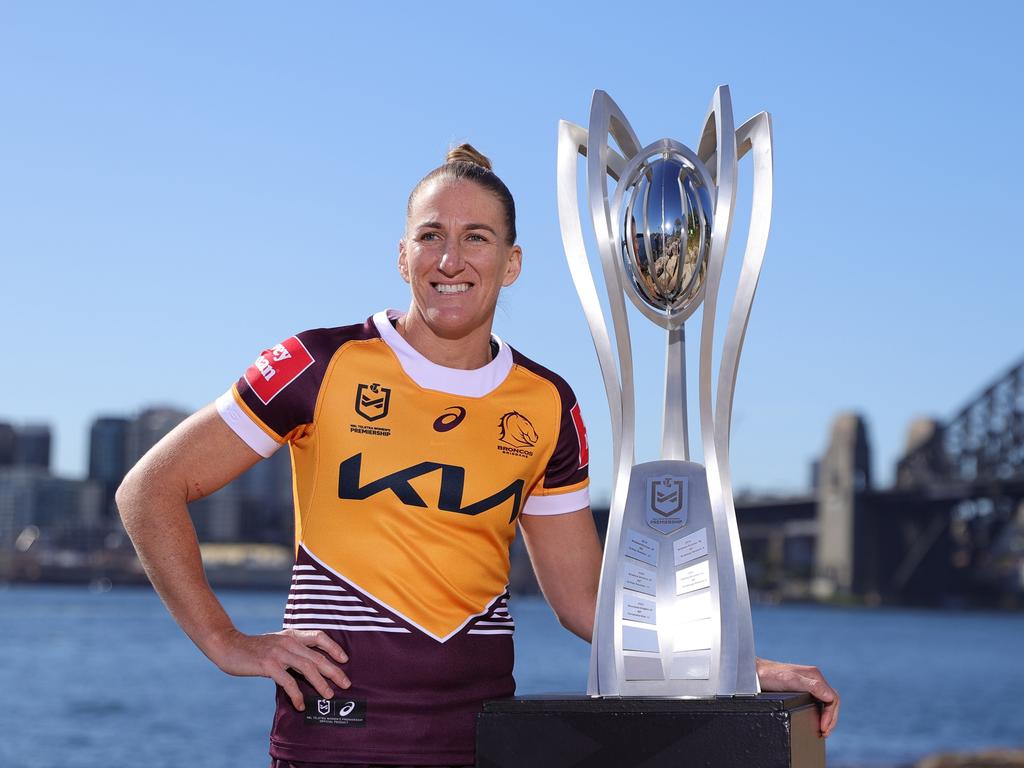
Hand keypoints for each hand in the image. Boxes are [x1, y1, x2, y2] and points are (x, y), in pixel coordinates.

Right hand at [206, 627, 350, 710]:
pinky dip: (296, 694)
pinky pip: (287, 681)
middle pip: (317, 656)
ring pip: (307, 667)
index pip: (319, 636)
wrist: (228, 646)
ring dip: (320, 683)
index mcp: (291, 635)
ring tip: (329, 695)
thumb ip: (292, 651)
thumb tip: (311, 668)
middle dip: (334, 670)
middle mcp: (288, 641)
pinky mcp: (268, 665)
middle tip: (346, 683)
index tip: (345, 659)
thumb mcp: (276, 644)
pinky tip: (300, 705)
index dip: (334, 647)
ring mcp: (278, 652)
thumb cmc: (254, 649)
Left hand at [756, 657, 839, 737]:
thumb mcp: (790, 680)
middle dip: (830, 719)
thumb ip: (812, 686)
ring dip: (826, 717)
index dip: (831, 716)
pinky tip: (814, 720)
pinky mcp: (799, 688)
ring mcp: (806, 683)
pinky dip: (818, 713)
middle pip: (830, 701)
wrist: (752, 672)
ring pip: (824, 702)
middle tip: (824, 733)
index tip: (823, 728)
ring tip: (821, 730)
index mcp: (814, 676)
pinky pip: (815, 701)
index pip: (833, 699)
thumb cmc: (768, 675)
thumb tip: (830, 697)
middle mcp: (812, 679)